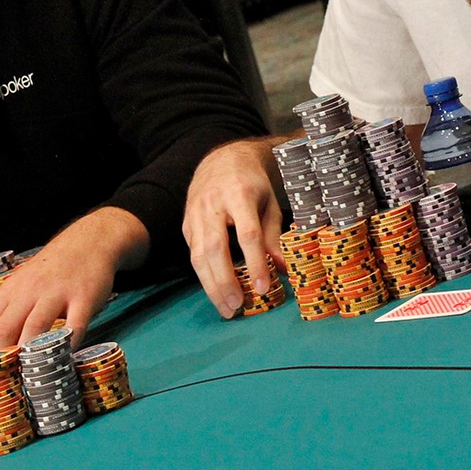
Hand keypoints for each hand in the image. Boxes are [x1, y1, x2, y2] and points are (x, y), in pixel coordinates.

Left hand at [0, 208, 141, 357]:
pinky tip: (64, 362)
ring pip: (35, 328)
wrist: (89, 240)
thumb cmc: (53, 270)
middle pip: (4, 330)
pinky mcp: (84, 297)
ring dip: (28, 357)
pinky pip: (75, 325)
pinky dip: (67, 345)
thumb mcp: (24, 285)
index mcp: (9, 292)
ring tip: (25, 382)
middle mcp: (28, 292)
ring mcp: (56, 293)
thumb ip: (11, 312)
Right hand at [184, 138, 284, 318]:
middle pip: (216, 248)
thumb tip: (284, 269)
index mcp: (239, 194)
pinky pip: (193, 254)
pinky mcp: (186, 224)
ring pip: (198, 255)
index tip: (262, 288)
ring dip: (211, 286)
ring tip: (226, 308)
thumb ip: (274, 236)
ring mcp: (195, 214)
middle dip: (225, 281)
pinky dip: (204, 275)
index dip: (255, 262)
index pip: (247, 234)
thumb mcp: (269, 204)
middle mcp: (212, 204)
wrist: (221, 161)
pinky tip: (216, 291)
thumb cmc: (251, 184)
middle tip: (238, 307)